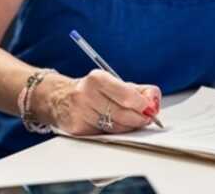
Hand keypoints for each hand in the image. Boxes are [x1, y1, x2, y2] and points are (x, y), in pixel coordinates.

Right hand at [36, 70, 161, 134]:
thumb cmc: (93, 90)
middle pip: (122, 114)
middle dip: (139, 118)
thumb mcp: (116, 83)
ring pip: (114, 127)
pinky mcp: (77, 129)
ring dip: (129, 126)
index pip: (126, 95)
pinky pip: (104, 134)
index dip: (142, 105)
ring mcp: (80, 113)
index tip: (150, 109)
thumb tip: (154, 102)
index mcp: (97, 79)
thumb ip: (140, 90)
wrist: (60, 98)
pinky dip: (114, 132)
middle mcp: (86, 94)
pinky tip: (116, 126)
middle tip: (147, 119)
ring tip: (134, 122)